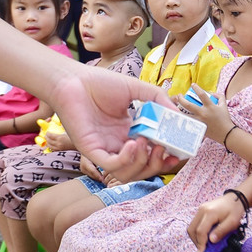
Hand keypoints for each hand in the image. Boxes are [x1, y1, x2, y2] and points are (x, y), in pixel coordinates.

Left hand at [49, 65, 180, 177]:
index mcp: (129, 132)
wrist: (72, 80)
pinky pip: (111, 165)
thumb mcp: (137, 89)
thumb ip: (158, 100)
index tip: (178, 151)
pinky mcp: (90, 150)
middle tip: (164, 150)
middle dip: (156, 163)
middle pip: (141, 167)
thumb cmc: (100, 82)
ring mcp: (104, 148)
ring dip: (142, 162)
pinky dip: (125, 160)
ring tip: (147, 144)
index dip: (164, 155)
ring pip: (127, 172)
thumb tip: (178, 115)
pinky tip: (133, 144)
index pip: (150, 152)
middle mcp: (117, 144)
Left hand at [177, 84, 231, 142]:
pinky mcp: (198, 128)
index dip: (196, 88)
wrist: (226, 134)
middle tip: (179, 96)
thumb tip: (212, 93)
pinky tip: (179, 117)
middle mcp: (203, 113)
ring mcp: (199, 122)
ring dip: (179, 110)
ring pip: (185, 115)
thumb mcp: (224, 105)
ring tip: (176, 106)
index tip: (193, 85)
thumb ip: (219, 97)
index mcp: (210, 107)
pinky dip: (184, 120)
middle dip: (181, 99)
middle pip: (188, 105)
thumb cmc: (225, 119)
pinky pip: (188, 123)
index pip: (202, 95)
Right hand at [187, 193, 245, 250]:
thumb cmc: (235, 209)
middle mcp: (202, 210)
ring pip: (192, 227)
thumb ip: (221, 232)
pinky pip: (195, 224)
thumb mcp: (232, 222)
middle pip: (192, 229)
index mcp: (210, 213)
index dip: (200, 243)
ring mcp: (200, 210)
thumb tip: (211, 241)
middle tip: (203, 249)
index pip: (200, 231)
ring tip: (205, 244)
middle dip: (196, 241)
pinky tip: (206, 236)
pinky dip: (198, 232)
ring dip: (196, 237)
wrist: (236, 198)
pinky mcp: (201, 211)